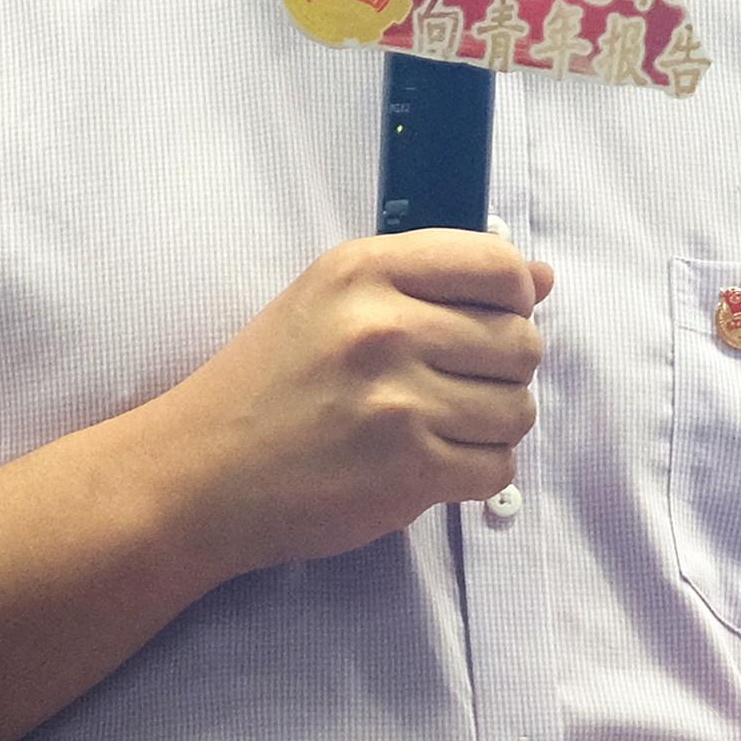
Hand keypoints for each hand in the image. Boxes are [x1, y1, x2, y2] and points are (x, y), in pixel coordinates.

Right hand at [132, 231, 555, 578]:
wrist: (198, 474)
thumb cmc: (266, 386)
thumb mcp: (332, 301)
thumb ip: (435, 281)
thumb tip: (542, 277)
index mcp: (364, 271)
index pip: (499, 266)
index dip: (514, 298)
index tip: (493, 319)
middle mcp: (385, 329)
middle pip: (520, 342)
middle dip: (503, 369)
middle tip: (456, 385)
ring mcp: (398, 403)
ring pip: (519, 408)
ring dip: (493, 424)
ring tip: (441, 427)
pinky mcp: (408, 472)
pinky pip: (498, 467)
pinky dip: (476, 473)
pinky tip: (433, 464)